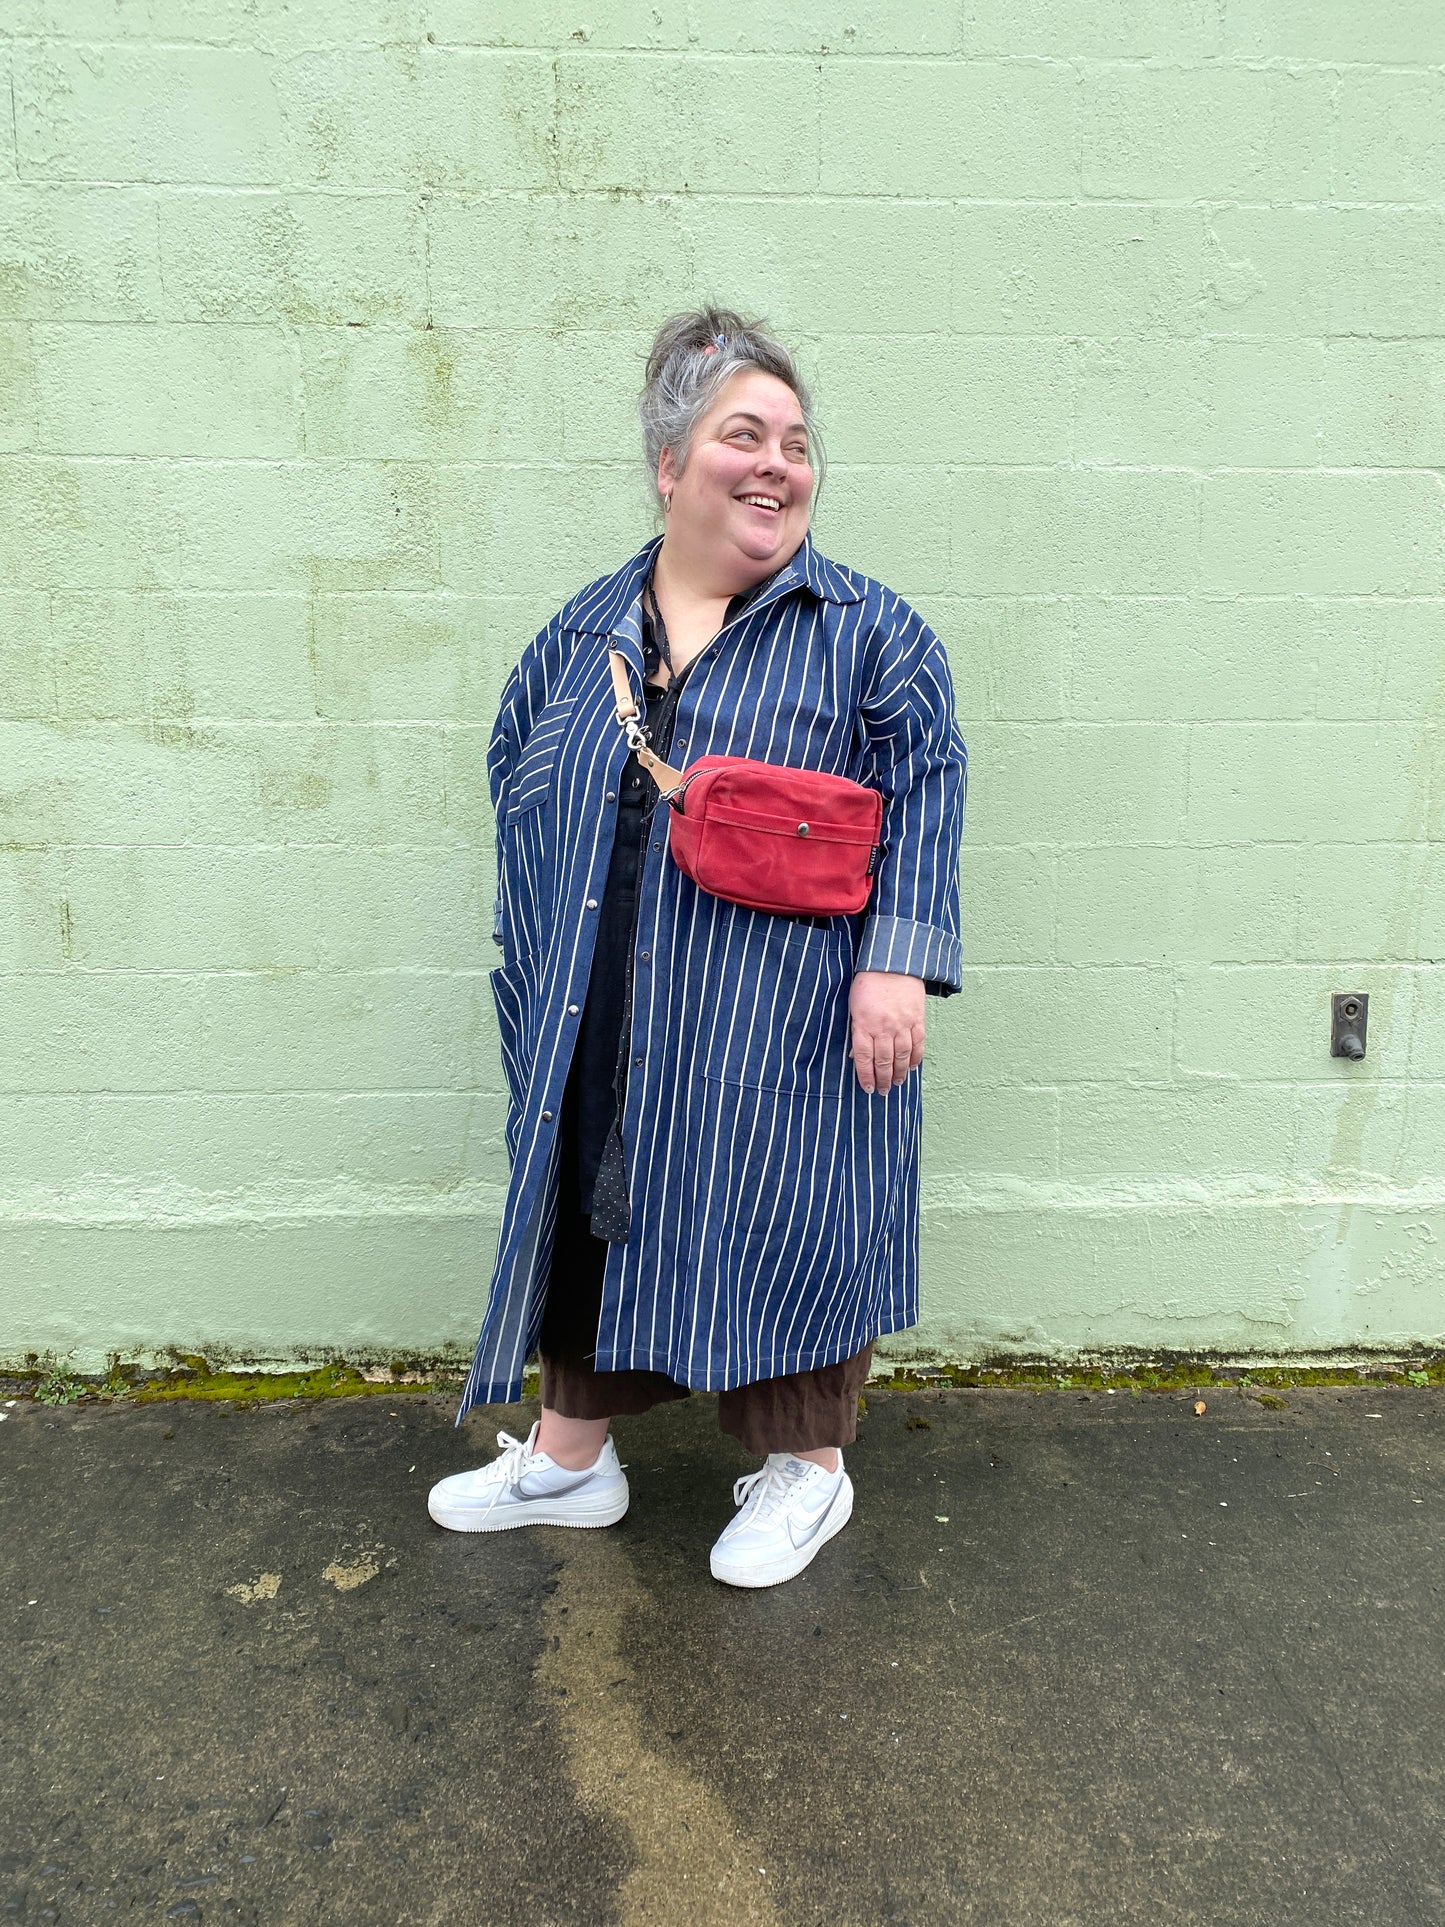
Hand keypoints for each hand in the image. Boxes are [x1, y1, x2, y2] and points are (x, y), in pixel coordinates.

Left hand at [848, 970, 925, 1094]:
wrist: (892, 963)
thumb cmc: (868, 983)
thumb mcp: (854, 1007)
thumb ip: (857, 1031)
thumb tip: (857, 1056)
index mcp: (864, 1024)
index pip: (865, 1058)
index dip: (866, 1076)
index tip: (867, 1088)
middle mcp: (884, 1027)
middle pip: (884, 1061)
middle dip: (883, 1079)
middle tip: (883, 1091)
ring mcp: (903, 1024)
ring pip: (902, 1056)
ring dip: (900, 1073)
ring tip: (897, 1083)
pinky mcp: (917, 1018)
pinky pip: (918, 1043)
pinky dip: (916, 1057)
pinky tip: (912, 1066)